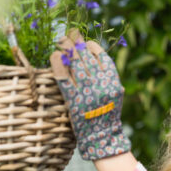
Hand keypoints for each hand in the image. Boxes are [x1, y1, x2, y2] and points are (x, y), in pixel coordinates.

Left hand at [50, 29, 130, 159]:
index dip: (92, 46)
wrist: (102, 136)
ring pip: (75, 64)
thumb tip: (96, 59)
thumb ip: (109, 77)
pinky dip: (58, 65)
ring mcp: (86, 91)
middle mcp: (100, 84)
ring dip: (66, 48)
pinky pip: (63, 79)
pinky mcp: (73, 100)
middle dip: (76, 42)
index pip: (102, 56)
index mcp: (113, 81)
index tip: (85, 42)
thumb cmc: (108, 114)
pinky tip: (55, 56)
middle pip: (86, 57)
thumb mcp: (115, 94)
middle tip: (69, 34)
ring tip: (61, 40)